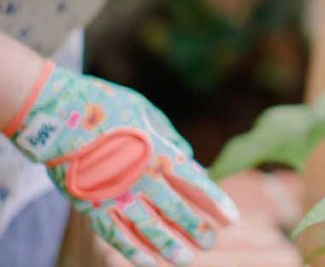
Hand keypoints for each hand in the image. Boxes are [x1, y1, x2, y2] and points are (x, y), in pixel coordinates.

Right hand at [4, 62, 238, 266]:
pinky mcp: (92, 207)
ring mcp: (117, 196)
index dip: (214, 203)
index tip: (231, 219)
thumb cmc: (107, 107)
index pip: (195, 184)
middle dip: (196, 228)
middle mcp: (143, 178)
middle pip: (176, 210)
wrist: (59, 117)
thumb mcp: (148, 114)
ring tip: (186, 259)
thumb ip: (171, 140)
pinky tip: (148, 263)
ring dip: (169, 246)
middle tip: (211, 243)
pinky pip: (116, 235)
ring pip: (149, 229)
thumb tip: (191, 161)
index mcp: (160, 153)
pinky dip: (133, 251)